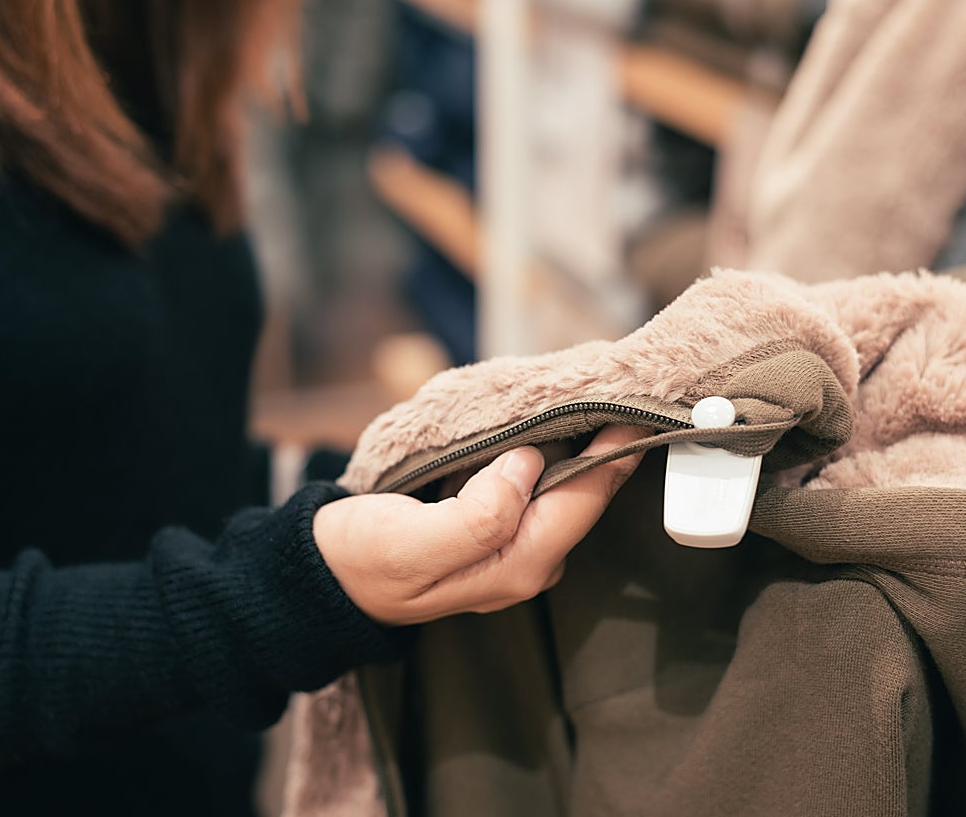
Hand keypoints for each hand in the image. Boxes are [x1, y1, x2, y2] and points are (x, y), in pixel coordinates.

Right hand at [313, 424, 650, 624]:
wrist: (327, 572)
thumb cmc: (363, 558)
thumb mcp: (410, 544)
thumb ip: (475, 516)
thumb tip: (527, 465)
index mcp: (517, 566)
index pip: (583, 502)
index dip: (615, 454)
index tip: (638, 407)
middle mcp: (527, 560)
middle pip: (586, 496)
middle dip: (610, 447)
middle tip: (630, 392)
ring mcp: (515, 546)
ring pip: (567, 488)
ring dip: (586, 447)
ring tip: (602, 399)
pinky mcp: (498, 528)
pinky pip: (541, 485)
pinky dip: (555, 452)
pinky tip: (558, 424)